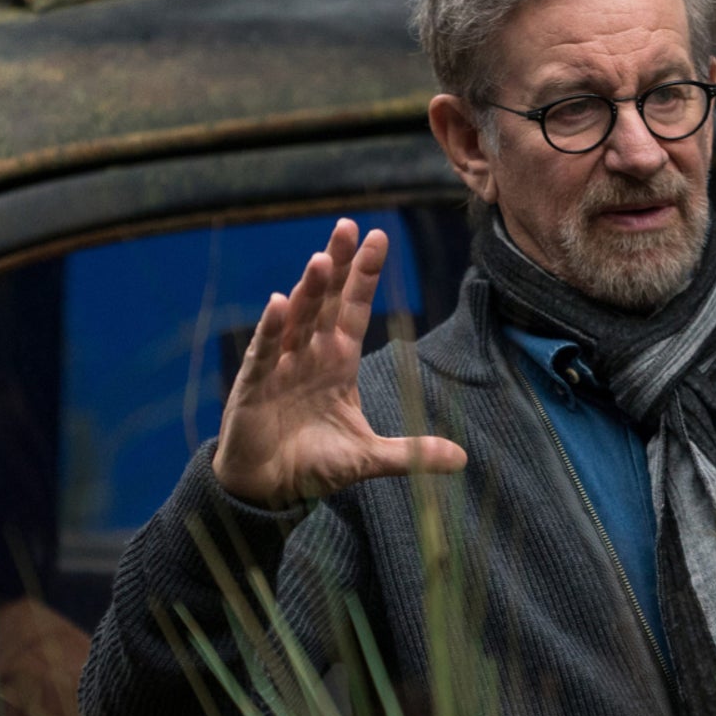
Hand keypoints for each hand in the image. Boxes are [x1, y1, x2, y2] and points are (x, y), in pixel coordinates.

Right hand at [213, 219, 466, 507]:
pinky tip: (280, 302)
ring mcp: (280, 364)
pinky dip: (271, 328)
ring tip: (323, 259)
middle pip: (326, 300)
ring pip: (297, 318)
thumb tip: (462, 458)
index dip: (365, 274)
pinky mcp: (253, 384)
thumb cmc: (315, 464)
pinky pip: (264, 351)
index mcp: (338, 360)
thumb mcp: (369, 456)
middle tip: (348, 226)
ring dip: (310, 289)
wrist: (269, 489)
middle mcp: (310, 353)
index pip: (355, 307)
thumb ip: (412, 452)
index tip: (378, 236)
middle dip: (338, 263)